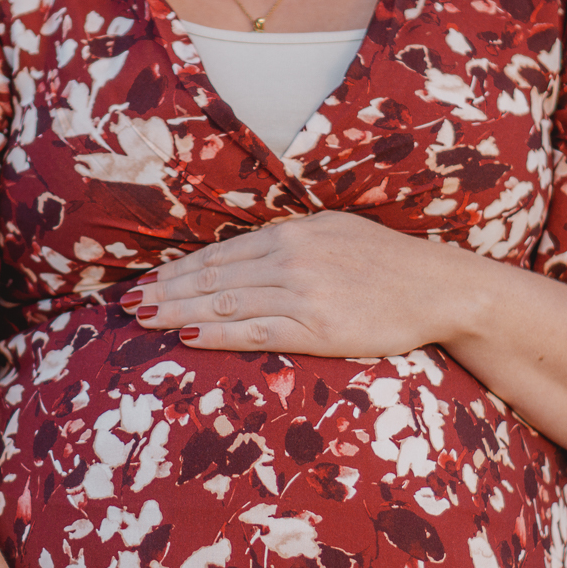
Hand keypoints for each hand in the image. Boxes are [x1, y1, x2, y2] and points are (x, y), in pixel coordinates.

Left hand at [120, 212, 474, 357]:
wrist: (441, 288)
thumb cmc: (391, 266)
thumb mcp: (337, 234)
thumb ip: (293, 243)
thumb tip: (251, 256)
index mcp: (293, 232)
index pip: (221, 253)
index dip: (178, 269)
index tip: (146, 280)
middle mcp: (291, 257)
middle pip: (212, 276)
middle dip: (164, 289)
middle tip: (126, 302)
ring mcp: (302, 292)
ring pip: (223, 301)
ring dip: (175, 310)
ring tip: (141, 318)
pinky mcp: (316, 327)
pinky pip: (252, 330)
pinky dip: (213, 332)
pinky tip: (183, 336)